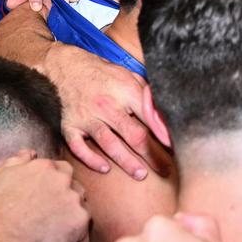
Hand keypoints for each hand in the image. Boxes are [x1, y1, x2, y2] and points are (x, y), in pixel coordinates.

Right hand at [0, 152, 88, 241]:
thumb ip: (14, 161)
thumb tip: (29, 153)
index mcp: (44, 167)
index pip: (58, 170)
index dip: (52, 185)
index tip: (44, 200)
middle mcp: (63, 179)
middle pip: (73, 187)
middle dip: (65, 200)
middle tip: (49, 220)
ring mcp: (74, 200)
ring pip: (81, 208)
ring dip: (71, 220)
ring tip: (54, 240)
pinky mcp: (79, 223)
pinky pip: (83, 236)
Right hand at [44, 43, 165, 178]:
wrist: (67, 67)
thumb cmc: (103, 74)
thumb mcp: (129, 76)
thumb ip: (146, 95)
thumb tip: (165, 114)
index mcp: (125, 92)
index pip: (149, 117)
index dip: (163, 133)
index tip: (174, 147)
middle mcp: (106, 106)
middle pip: (133, 135)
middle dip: (151, 155)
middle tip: (163, 169)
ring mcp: (87, 117)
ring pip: (109, 144)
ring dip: (126, 162)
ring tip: (140, 174)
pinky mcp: (70, 126)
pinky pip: (79, 148)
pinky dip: (91, 159)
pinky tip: (104, 168)